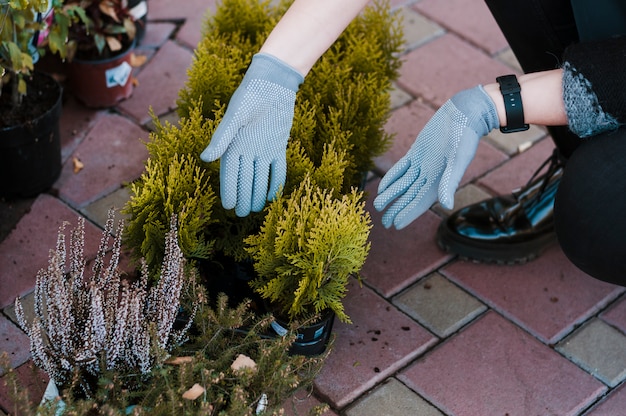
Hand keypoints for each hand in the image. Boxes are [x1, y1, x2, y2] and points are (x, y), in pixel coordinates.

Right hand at [200, 53, 303, 216]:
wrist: (272, 83)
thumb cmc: (249, 96)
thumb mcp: (234, 117)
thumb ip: (222, 138)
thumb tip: (205, 158)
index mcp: (233, 144)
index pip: (229, 173)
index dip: (229, 190)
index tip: (228, 207)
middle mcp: (247, 150)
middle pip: (245, 179)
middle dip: (244, 197)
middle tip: (243, 214)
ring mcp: (263, 149)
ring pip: (260, 177)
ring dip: (258, 193)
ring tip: (256, 209)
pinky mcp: (278, 146)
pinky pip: (277, 168)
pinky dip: (275, 182)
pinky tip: (274, 195)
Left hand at [373, 86, 499, 228]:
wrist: (464, 113)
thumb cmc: (465, 137)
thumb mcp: (458, 160)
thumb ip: (450, 182)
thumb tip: (446, 206)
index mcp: (440, 181)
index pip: (420, 202)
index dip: (407, 214)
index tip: (395, 225)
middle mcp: (430, 175)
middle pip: (409, 196)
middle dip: (397, 209)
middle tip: (384, 223)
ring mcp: (422, 164)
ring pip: (403, 184)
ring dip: (391, 195)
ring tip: (378, 206)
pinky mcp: (417, 152)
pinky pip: (401, 168)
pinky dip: (391, 177)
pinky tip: (382, 187)